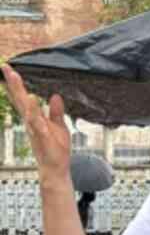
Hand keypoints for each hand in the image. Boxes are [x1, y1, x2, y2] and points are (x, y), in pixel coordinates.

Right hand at [2, 65, 71, 183]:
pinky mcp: (41, 134)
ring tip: (14, 76)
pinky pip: (36, 120)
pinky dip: (33, 109)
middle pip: (19, 99)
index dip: (17, 85)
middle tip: (5, 67)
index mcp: (34, 118)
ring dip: (19, 92)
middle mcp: (30, 121)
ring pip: (25, 107)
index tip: (10, 70)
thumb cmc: (56, 148)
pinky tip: (30, 99)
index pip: (23, 98)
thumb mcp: (59, 125)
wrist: (55, 168)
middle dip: (13, 83)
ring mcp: (34, 127)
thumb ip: (56, 111)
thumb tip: (55, 95)